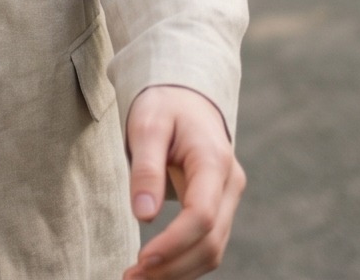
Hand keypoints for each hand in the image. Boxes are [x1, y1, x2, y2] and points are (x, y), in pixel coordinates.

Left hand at [124, 86, 244, 279]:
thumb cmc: (164, 106)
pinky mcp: (220, 207)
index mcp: (213, 160)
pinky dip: (184, 262)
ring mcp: (228, 197)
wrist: (187, 97)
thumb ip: (146, 169)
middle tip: (131, 277)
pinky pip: (208, 244)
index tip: (141, 260)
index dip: (173, 244)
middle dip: (172, 266)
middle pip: (210, 241)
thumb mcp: (147, 126)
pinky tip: (156, 269)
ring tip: (137, 277)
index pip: (202, 216)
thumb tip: (144, 216)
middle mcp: (229, 183)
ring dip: (178, 271)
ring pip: (213, 250)